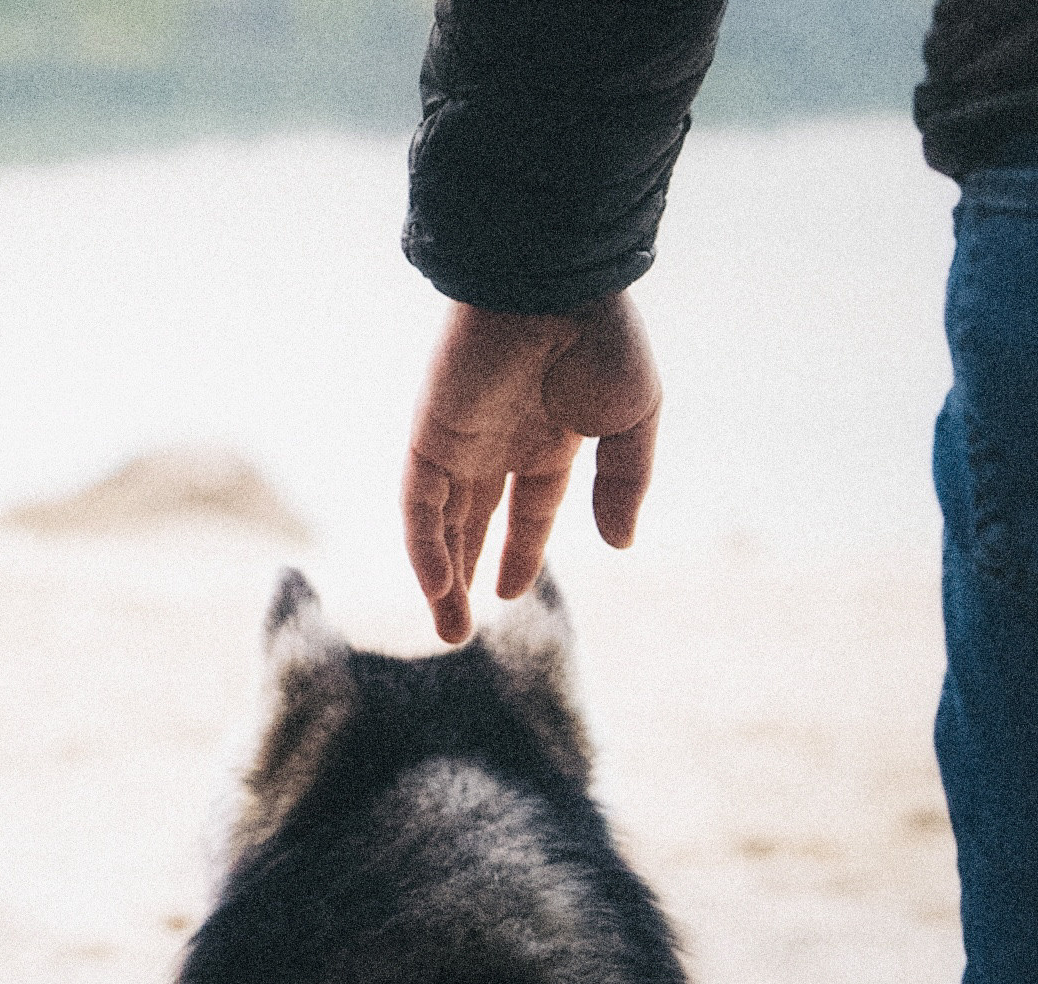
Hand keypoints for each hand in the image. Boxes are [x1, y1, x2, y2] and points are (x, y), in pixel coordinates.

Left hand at [403, 291, 659, 642]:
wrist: (555, 284)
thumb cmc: (601, 338)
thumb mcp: (633, 418)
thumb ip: (625, 481)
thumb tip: (619, 543)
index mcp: (549, 437)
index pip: (528, 508)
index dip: (520, 550)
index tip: (509, 593)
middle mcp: (499, 444)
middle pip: (474, 524)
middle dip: (468, 575)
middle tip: (462, 630)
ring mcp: (460, 441)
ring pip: (441, 524)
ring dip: (441, 577)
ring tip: (448, 629)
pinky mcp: (429, 435)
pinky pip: (419, 503)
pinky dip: (424, 546)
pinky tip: (435, 586)